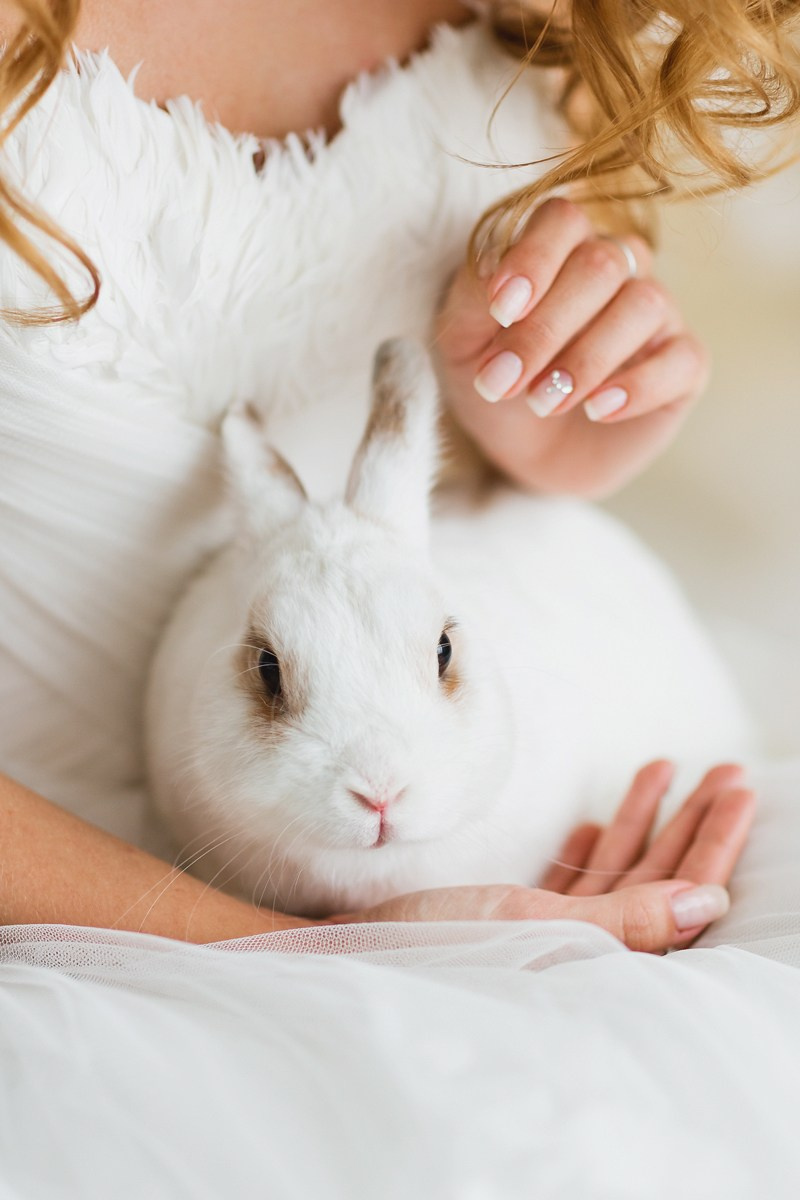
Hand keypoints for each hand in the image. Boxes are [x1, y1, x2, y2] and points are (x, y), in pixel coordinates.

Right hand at [329, 762, 754, 953]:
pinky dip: (594, 847)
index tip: (735, 787)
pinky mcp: (515, 921)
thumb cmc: (431, 937)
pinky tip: (604, 821)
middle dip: (691, 821)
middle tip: (726, 770)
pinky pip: (574, 880)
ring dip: (644, 821)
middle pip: (657, 877)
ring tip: (667, 769)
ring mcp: (547, 932)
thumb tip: (711, 905)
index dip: (712, 840)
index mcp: (597, 960)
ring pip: (619, 871)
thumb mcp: (534, 923)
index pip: (679, 895)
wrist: (343, 943)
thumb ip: (630, 920)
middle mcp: (580, 950)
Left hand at [435, 198, 709, 496]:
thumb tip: (499, 285)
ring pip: (643, 304)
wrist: (526, 454)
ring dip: (586, 360)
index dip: (534, 258)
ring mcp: (657, 313)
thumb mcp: (463, 343)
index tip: (501, 311)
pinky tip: (596, 410)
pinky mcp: (683, 364)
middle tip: (506, 382)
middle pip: (601, 264)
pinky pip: (682, 357)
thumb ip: (473, 300)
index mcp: (562, 248)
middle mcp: (618, 268)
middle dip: (546, 328)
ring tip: (543, 403)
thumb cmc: (498, 383)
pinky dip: (637, 386)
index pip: (562, 219)